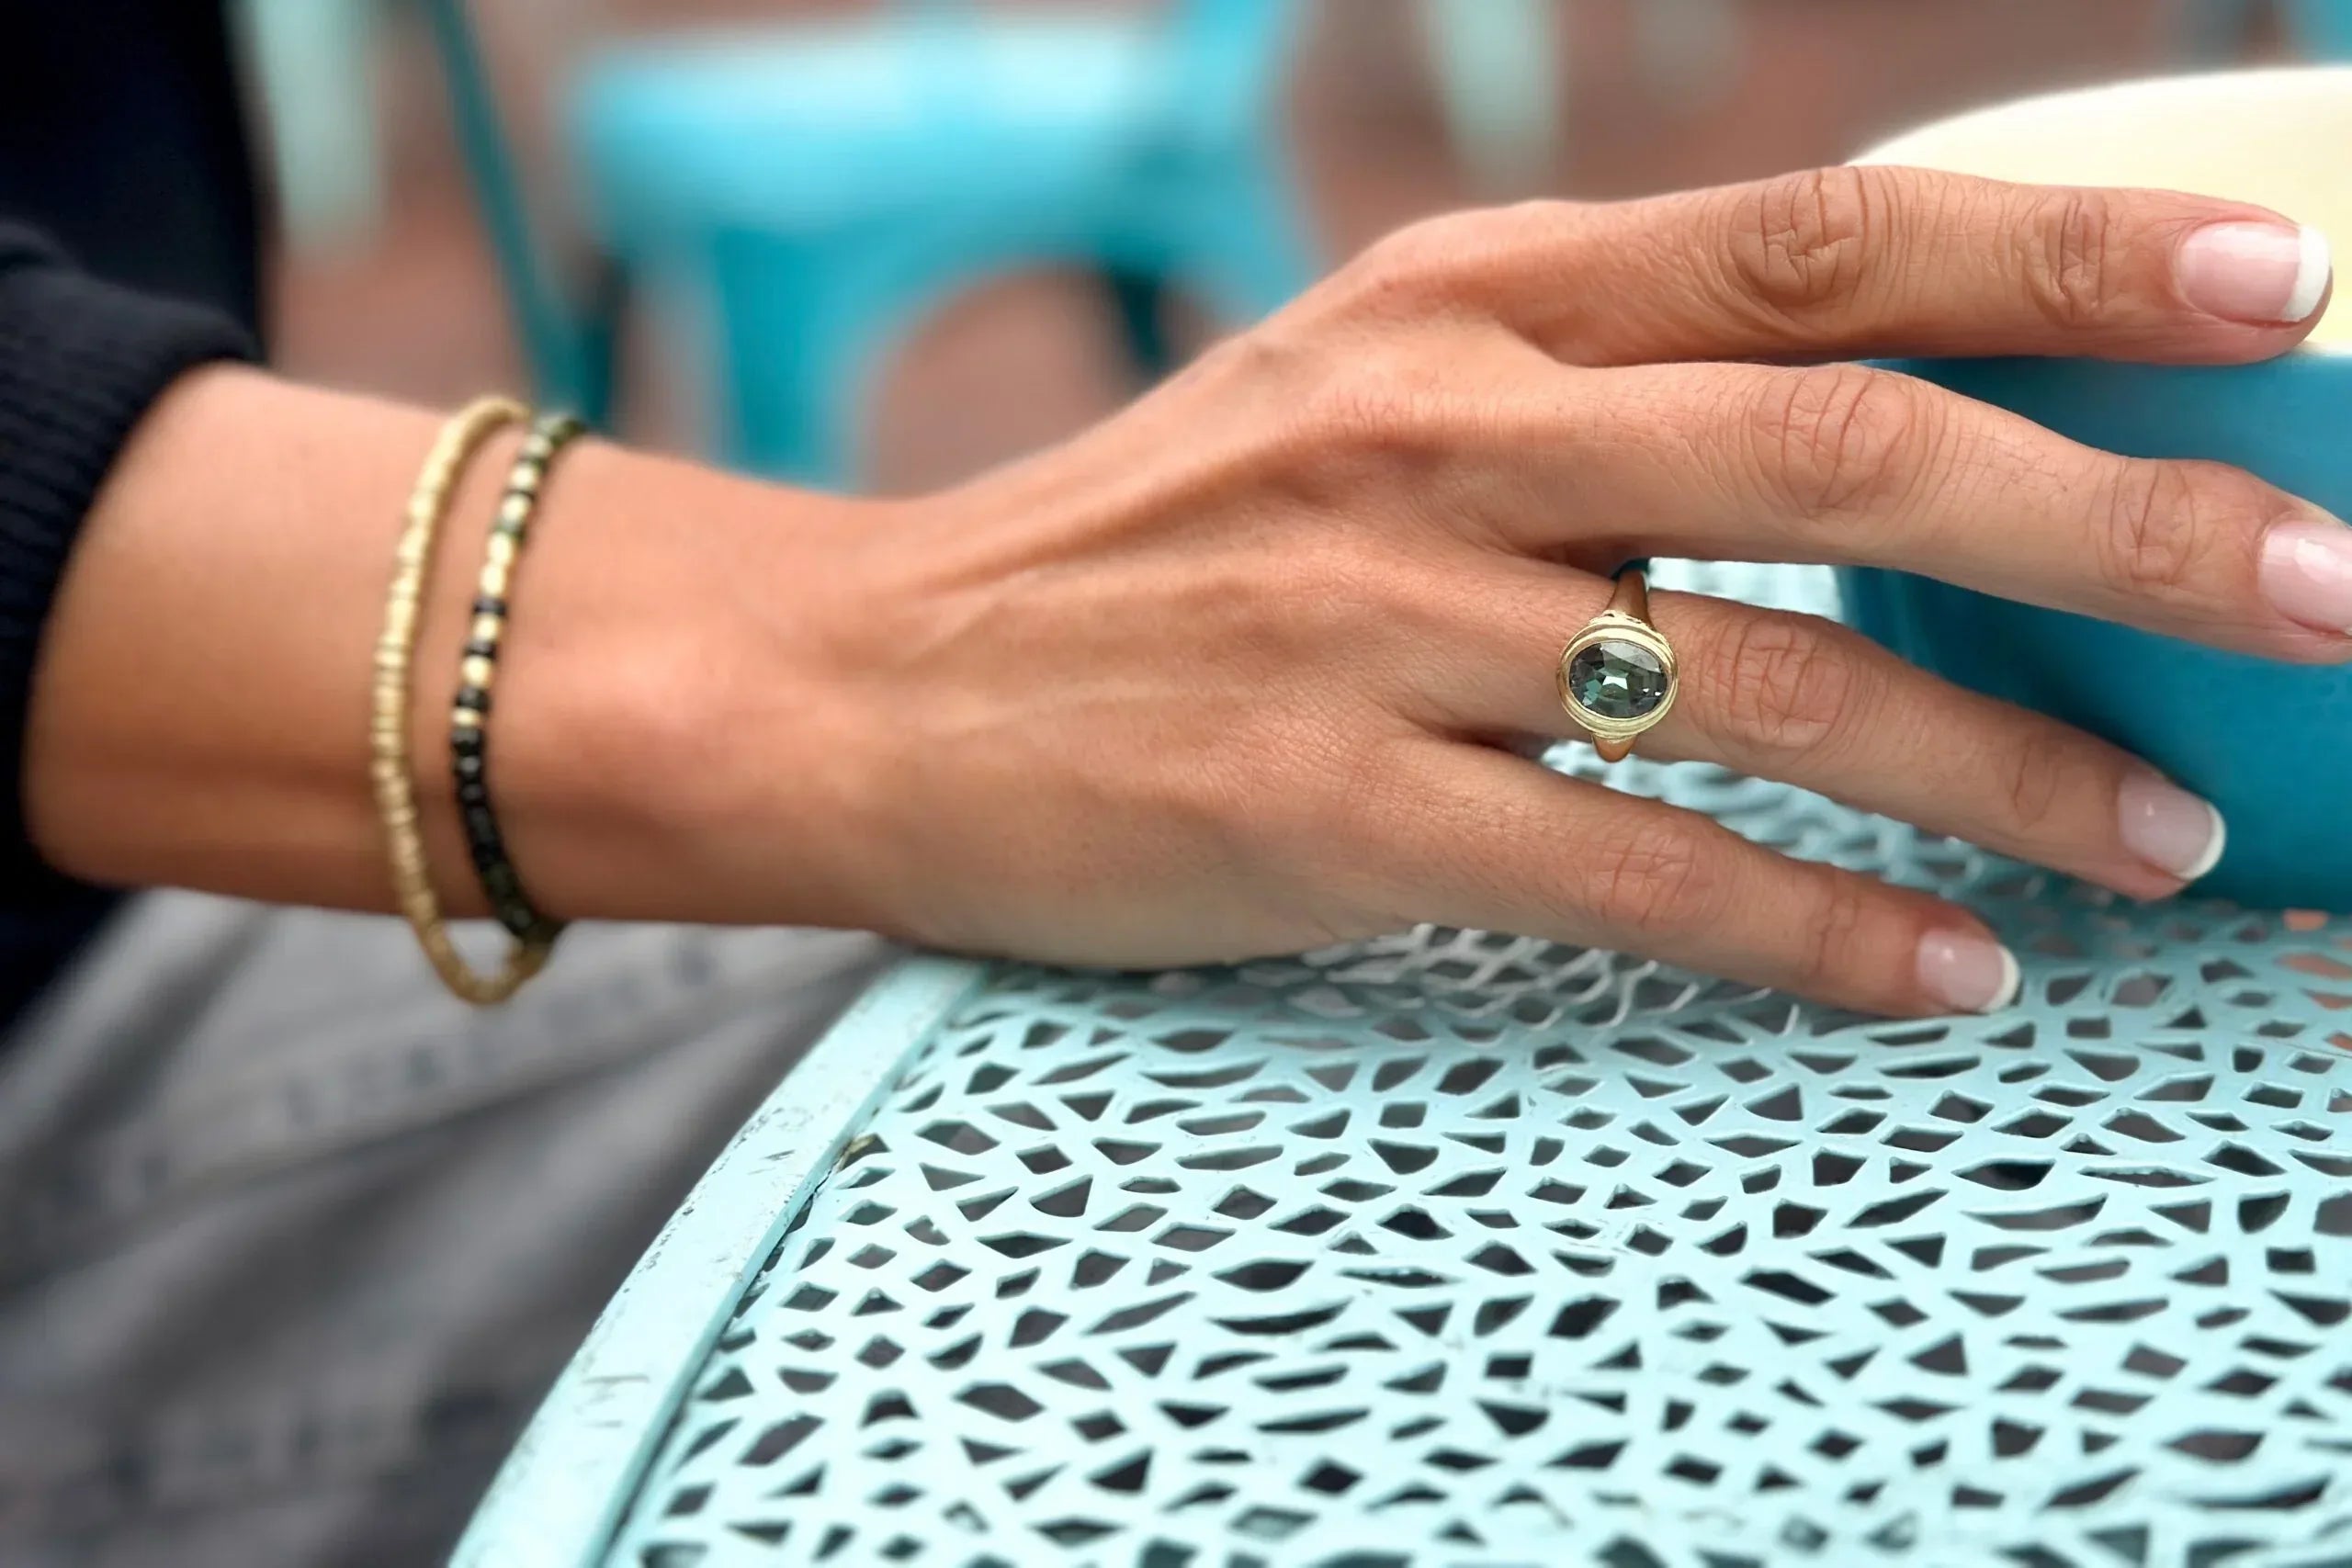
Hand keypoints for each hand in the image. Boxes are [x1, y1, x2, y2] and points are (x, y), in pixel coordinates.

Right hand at [680, 171, 2341, 1013]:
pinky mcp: (1322, 802)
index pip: (1813, 241)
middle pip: (1845, 441)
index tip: (2274, 290)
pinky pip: (1629, 869)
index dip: (2060, 255)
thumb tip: (1870, 410)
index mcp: (1461, 302)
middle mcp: (1436, 429)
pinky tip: (1936, 980)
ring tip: (2162, 838)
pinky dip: (1808, 931)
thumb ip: (1585, 379)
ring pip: (1767, 680)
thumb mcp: (1355, 387)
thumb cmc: (1146, 542)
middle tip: (2324, 588)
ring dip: (2000, 765)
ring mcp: (1376, 617)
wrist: (873, 678)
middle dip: (2116, 515)